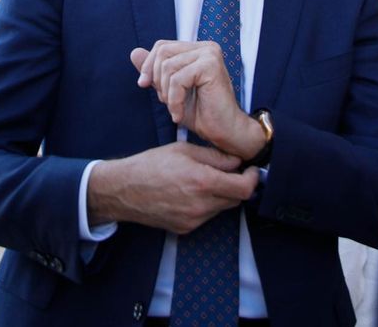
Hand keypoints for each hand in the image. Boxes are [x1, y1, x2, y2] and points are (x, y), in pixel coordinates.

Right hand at [87, 141, 258, 234]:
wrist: (124, 190)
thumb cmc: (151, 164)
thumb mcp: (184, 150)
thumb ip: (215, 156)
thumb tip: (238, 160)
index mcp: (203, 182)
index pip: (244, 188)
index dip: (253, 178)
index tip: (251, 170)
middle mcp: (201, 205)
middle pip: (236, 199)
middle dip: (237, 185)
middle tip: (229, 172)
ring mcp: (194, 220)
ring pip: (222, 208)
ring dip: (221, 195)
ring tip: (204, 180)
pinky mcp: (186, 228)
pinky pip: (206, 216)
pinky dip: (206, 204)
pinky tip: (190, 192)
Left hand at [131, 42, 263, 159]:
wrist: (226, 132)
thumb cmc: (201, 114)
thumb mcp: (169, 91)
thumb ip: (154, 72)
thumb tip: (134, 52)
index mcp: (197, 50)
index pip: (162, 46)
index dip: (148, 65)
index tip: (143, 85)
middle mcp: (206, 47)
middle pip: (162, 52)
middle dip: (157, 80)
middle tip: (166, 102)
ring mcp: (210, 54)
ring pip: (168, 66)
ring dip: (166, 93)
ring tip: (176, 109)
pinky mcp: (211, 65)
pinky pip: (177, 79)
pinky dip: (174, 100)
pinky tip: (179, 114)